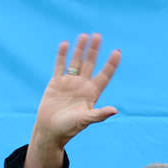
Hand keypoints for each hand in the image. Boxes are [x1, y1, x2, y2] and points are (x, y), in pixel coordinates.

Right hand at [23, 34, 119, 167]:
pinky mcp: (56, 83)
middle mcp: (82, 86)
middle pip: (90, 64)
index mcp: (92, 94)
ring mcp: (69, 83)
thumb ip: (99, 114)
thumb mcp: (85, 120)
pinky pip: (60, 66)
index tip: (117, 52)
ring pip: (76, 62)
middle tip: (98, 35)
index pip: (104, 75)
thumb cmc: (69, 129)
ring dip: (80, 50)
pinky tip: (65, 44)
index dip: (111, 64)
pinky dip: (62, 55)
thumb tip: (115, 110)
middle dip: (94, 50)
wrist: (50, 131)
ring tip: (84, 35)